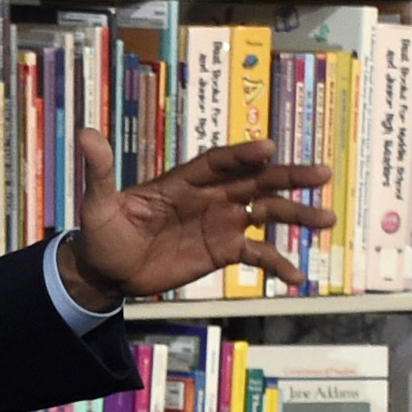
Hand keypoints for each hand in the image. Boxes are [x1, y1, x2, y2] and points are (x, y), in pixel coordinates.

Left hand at [57, 128, 334, 308]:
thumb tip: (85, 135)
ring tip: (327, 220)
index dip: (243, 155)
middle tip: (321, 174)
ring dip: (296, 216)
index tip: (268, 149)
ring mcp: (220, 222)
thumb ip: (99, 172)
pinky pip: (256, 254)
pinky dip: (277, 263)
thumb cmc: (103, 231)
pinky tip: (297, 277)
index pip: (219, 161)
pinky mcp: (223, 250)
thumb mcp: (97, 203)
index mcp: (185, 179)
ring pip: (266, 214)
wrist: (107, 270)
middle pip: (255, 181)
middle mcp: (210, 196)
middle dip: (287, 177)